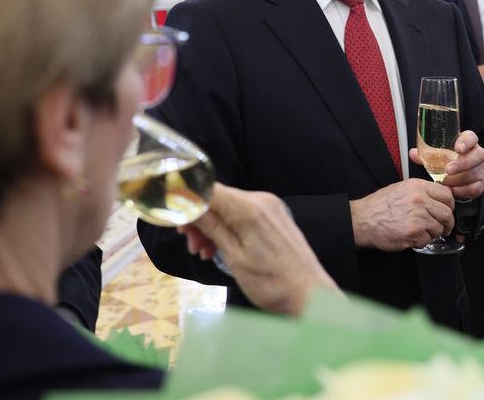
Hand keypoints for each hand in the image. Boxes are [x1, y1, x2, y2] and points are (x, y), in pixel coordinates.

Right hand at [179, 183, 338, 315]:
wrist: (309, 295)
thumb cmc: (271, 282)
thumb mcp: (233, 256)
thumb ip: (211, 227)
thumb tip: (186, 204)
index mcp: (250, 208)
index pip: (208, 189)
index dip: (186, 199)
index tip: (174, 219)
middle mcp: (262, 200)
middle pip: (218, 198)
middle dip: (199, 219)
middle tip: (191, 245)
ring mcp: (271, 207)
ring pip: (228, 207)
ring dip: (211, 226)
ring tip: (204, 253)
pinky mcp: (274, 217)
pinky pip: (243, 214)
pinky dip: (228, 228)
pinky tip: (220, 249)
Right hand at [350, 179, 454, 251]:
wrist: (362, 220)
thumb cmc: (379, 206)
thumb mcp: (401, 189)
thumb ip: (421, 192)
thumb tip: (439, 199)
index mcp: (418, 187)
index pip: (447, 195)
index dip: (449, 205)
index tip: (447, 210)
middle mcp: (420, 200)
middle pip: (447, 213)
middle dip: (447, 223)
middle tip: (443, 227)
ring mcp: (418, 217)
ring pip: (439, 228)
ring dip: (433, 233)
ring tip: (422, 232)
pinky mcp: (414, 233)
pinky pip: (428, 240)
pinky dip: (422, 241)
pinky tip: (412, 237)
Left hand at [409, 129, 483, 199]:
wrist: (459, 175)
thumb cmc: (447, 161)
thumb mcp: (437, 155)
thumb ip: (426, 154)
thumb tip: (413, 153)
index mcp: (466, 142)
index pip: (471, 137)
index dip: (466, 142)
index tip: (458, 148)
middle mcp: (476, 154)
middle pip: (478, 155)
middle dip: (463, 163)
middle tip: (448, 170)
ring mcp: (480, 168)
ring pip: (475, 173)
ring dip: (458, 179)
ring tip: (444, 182)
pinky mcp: (481, 182)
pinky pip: (475, 189)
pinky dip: (462, 191)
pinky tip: (452, 191)